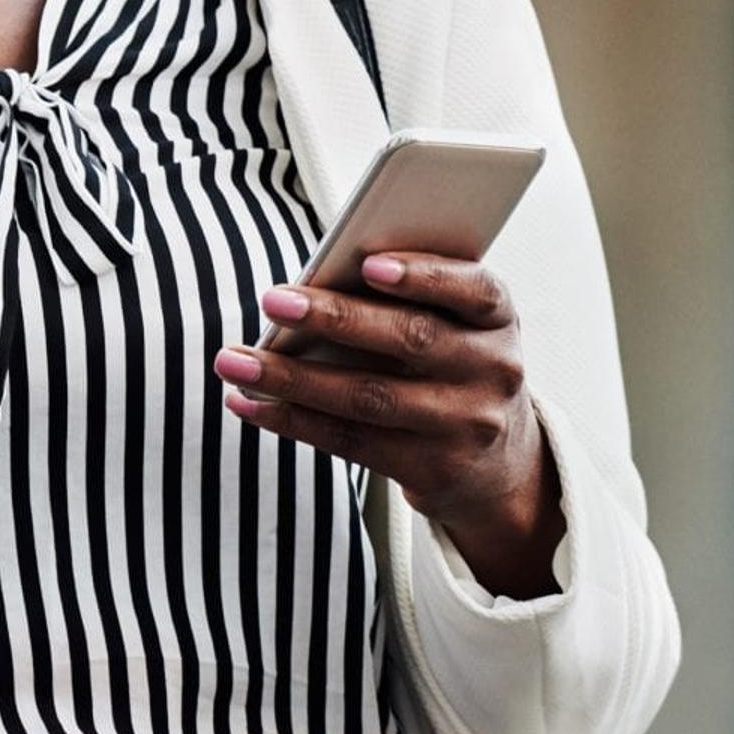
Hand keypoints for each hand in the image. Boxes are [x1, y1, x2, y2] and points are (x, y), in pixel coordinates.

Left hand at [211, 252, 566, 598]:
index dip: (425, 276)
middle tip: (272, 301)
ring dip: (292, 378)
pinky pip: (352, 442)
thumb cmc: (449, 361)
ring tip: (234, 360)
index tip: (369, 264)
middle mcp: (492, 370)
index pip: (473, 289)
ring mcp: (467, 425)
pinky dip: (293, 420)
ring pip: (371, 397)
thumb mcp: (452, 323)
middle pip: (410, 339)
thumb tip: (310, 286)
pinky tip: (248, 402)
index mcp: (497, 317)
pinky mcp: (433, 469)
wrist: (499, 462)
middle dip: (335, 319)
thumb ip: (404, 297)